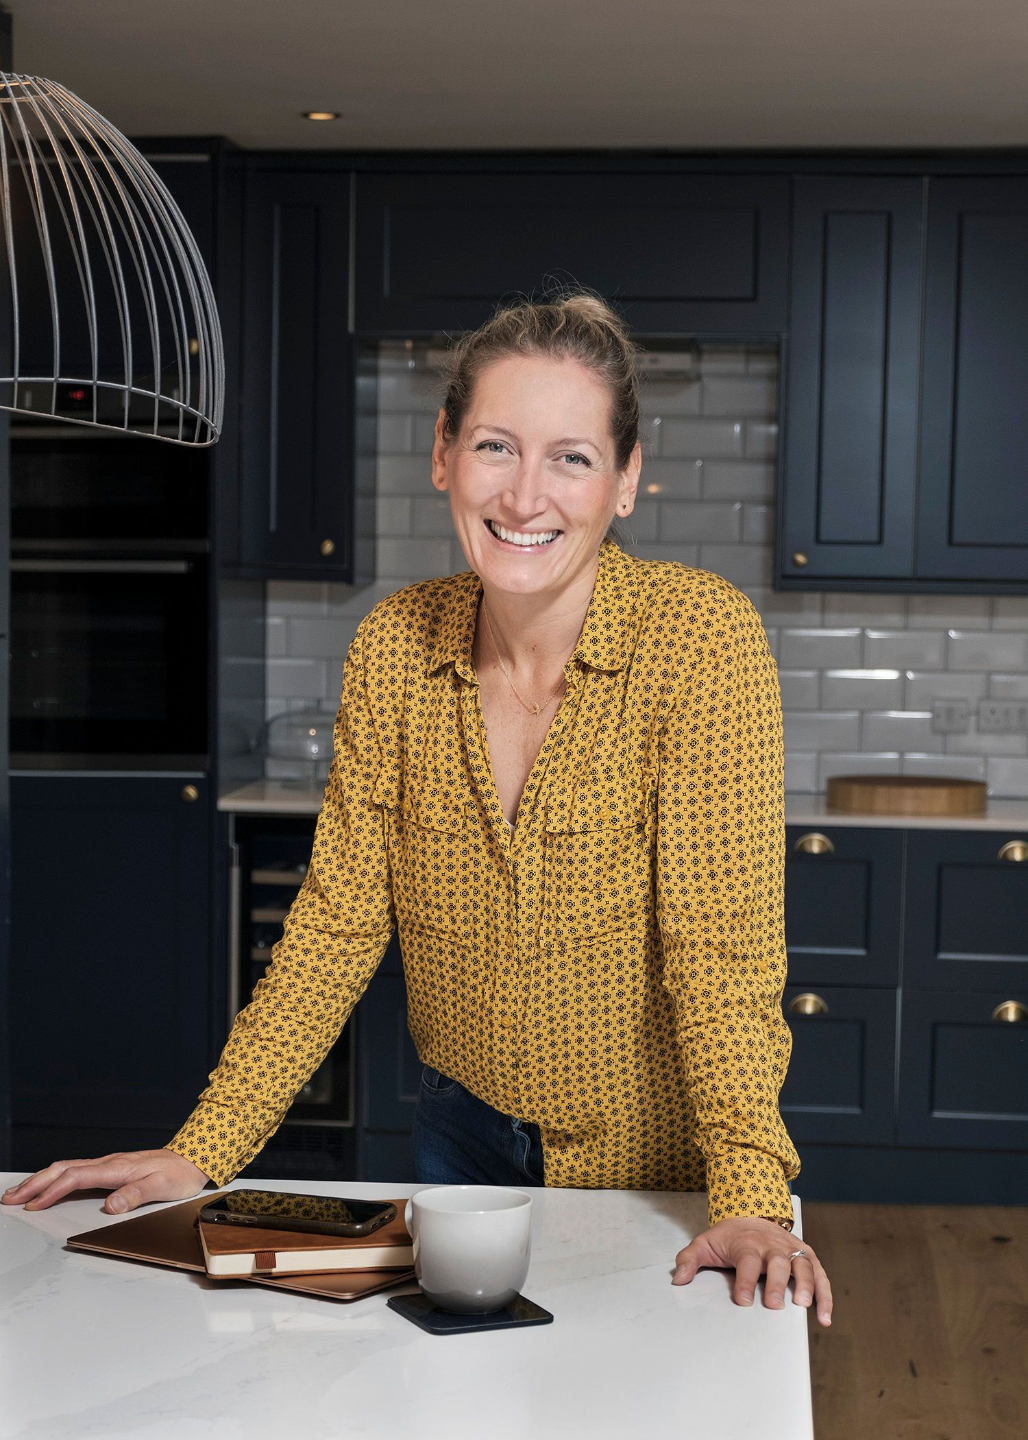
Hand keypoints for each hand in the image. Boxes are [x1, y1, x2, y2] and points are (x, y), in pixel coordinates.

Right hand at [2, 1148, 212, 1214]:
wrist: (192, 1159)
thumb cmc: (178, 1174)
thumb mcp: (161, 1187)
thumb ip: (135, 1196)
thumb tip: (110, 1206)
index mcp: (115, 1168)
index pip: (75, 1178)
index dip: (51, 1191)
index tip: (32, 1206)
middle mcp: (108, 1163)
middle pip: (63, 1170)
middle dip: (34, 1183)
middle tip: (11, 1197)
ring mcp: (108, 1165)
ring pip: (66, 1168)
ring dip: (41, 1179)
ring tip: (20, 1192)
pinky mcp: (110, 1169)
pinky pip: (75, 1171)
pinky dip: (55, 1178)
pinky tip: (48, 1185)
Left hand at [671, 1216, 832, 1326]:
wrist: (751, 1213)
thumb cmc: (729, 1236)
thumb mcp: (705, 1243)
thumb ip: (689, 1259)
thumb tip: (677, 1278)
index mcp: (747, 1244)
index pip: (747, 1262)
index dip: (745, 1281)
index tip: (743, 1301)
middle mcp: (772, 1246)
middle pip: (777, 1262)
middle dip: (777, 1283)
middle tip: (775, 1305)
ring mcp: (791, 1250)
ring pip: (802, 1265)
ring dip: (806, 1285)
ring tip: (805, 1306)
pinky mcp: (805, 1255)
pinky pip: (819, 1275)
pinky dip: (825, 1295)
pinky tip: (824, 1316)